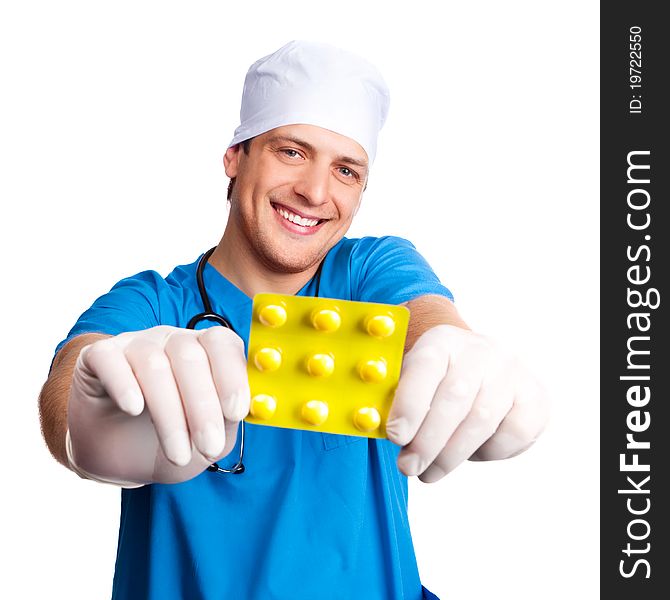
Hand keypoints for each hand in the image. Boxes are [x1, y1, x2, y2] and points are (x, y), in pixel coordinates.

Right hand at [67, 325, 249, 484]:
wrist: (118, 458)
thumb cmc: (171, 441)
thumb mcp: (208, 438)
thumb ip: (229, 420)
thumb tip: (250, 408)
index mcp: (204, 351)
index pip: (222, 343)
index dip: (231, 375)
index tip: (236, 412)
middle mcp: (170, 340)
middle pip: (189, 355)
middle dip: (202, 405)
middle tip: (209, 446)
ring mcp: (133, 345)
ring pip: (153, 364)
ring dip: (169, 414)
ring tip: (177, 454)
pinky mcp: (98, 357)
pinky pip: (110, 359)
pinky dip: (124, 383)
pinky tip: (133, 408)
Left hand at [385, 324, 548, 482]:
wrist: (478, 367)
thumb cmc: (435, 382)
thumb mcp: (412, 378)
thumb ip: (395, 398)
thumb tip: (374, 425)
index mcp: (443, 340)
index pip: (426, 367)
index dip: (410, 403)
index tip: (395, 436)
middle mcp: (481, 350)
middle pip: (454, 398)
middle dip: (428, 441)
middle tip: (409, 467)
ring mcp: (511, 371)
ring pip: (481, 420)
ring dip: (451, 455)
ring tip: (429, 472)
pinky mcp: (535, 396)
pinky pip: (512, 433)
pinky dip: (488, 452)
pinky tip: (470, 453)